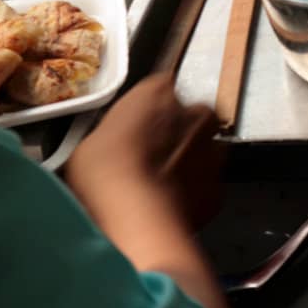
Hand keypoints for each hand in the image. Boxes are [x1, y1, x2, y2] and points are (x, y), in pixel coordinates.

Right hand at [66, 76, 225, 230]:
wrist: (136, 221)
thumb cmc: (104, 173)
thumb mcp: (89, 144)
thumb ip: (111, 136)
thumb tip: (109, 150)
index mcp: (157, 92)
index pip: (161, 87)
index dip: (151, 109)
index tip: (139, 127)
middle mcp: (191, 114)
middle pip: (193, 114)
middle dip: (180, 131)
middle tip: (155, 154)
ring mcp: (211, 152)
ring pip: (207, 150)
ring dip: (193, 161)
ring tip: (165, 185)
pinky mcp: (218, 190)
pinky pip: (209, 186)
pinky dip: (196, 194)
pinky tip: (173, 208)